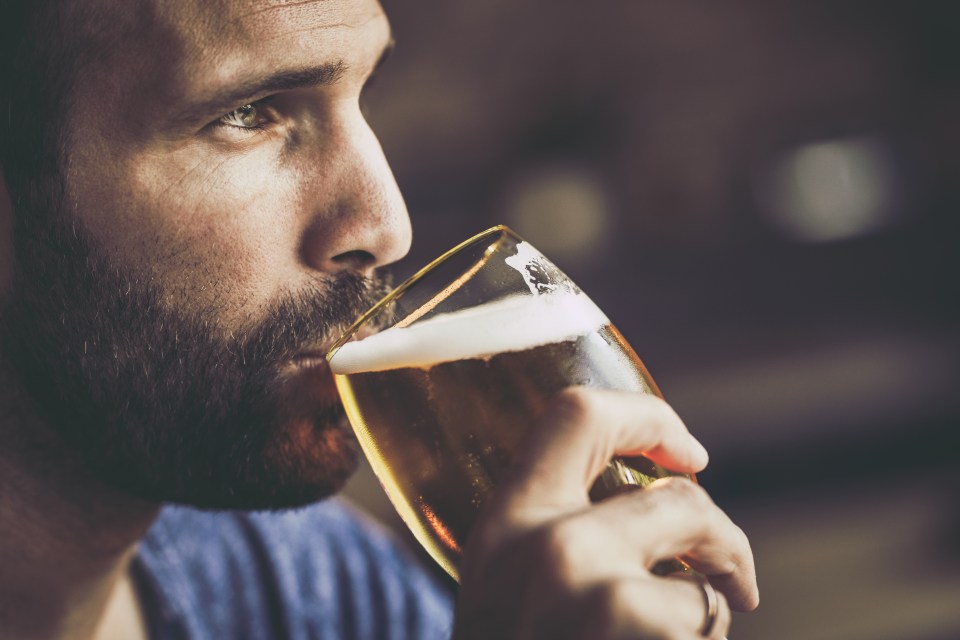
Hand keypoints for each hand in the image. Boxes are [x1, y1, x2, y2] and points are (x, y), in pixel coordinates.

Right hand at [453, 387, 758, 639]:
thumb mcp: (508, 587)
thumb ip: (555, 529)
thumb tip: (658, 491)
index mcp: (506, 523)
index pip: (578, 413)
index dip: (649, 417)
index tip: (687, 454)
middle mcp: (547, 548)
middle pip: (681, 499)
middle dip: (724, 539)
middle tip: (734, 579)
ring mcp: (597, 601)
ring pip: (703, 578)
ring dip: (708, 614)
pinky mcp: (641, 639)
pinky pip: (703, 629)